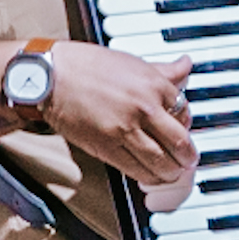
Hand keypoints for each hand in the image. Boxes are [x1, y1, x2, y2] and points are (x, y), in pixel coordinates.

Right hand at [43, 43, 197, 185]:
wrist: (50, 76)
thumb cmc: (87, 66)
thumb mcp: (132, 62)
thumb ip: (163, 70)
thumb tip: (186, 64)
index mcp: (153, 84)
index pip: (185, 112)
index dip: (187, 126)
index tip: (184, 132)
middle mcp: (144, 107)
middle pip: (180, 142)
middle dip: (188, 156)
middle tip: (188, 160)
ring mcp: (126, 129)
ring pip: (161, 161)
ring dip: (172, 172)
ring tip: (172, 173)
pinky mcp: (107, 147)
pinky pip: (136, 170)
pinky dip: (148, 177)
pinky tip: (151, 176)